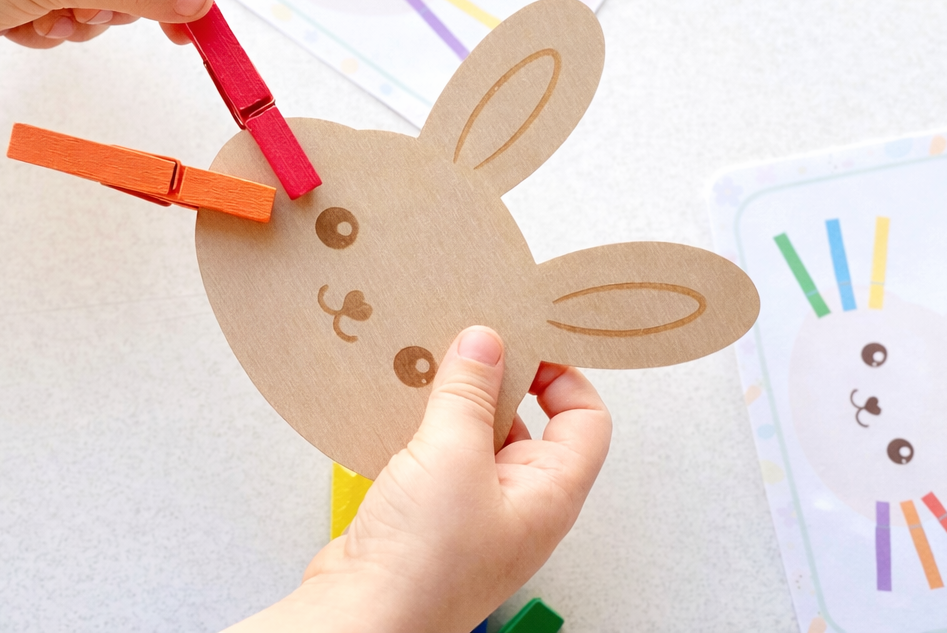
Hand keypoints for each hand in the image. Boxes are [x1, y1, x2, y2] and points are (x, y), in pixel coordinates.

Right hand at [230, 328, 611, 632]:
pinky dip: (427, 422)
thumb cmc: (422, 566)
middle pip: (530, 420)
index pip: (585, 419)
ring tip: (434, 366)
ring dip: (457, 399)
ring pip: (479, 433)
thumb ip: (470, 390)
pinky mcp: (433, 510)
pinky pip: (441, 451)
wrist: (360, 618)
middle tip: (473, 344)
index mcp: (549, 493)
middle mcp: (518, 501)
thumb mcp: (452, 454)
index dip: (564, 375)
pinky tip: (404, 402)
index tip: (530, 341)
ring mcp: (474, 506)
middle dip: (501, 378)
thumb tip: (486, 342)